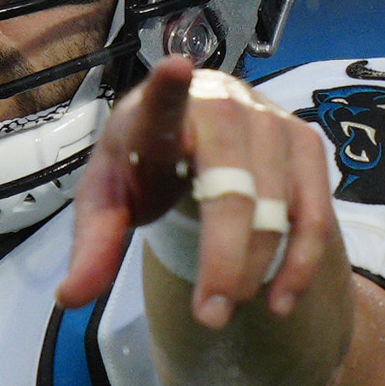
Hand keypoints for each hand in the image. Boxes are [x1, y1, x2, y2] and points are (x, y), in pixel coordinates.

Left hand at [56, 55, 335, 326]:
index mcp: (156, 117)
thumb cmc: (142, 167)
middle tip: (209, 317)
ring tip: (230, 313)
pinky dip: (300, 263)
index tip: (174, 68)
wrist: (189, 131)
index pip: (161, 103)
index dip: (168, 89)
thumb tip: (69, 299)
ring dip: (258, 269)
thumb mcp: (107, 203)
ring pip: (277, 208)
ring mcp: (270, 121)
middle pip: (232, 189)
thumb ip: (93, 247)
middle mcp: (219, 107)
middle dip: (224, 260)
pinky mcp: (304, 142)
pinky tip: (280, 300)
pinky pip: (315, 212)